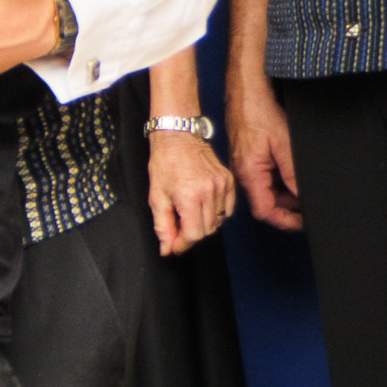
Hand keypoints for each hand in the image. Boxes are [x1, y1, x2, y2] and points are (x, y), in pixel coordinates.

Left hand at [149, 130, 235, 254]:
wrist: (178, 138)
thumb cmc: (165, 163)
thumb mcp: (156, 197)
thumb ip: (163, 225)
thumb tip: (167, 248)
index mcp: (190, 196)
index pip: (194, 234)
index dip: (183, 244)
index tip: (174, 246)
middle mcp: (210, 192)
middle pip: (207, 230)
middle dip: (191, 235)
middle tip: (178, 229)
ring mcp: (222, 186)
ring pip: (218, 221)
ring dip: (203, 224)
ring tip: (188, 214)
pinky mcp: (229, 181)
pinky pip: (227, 209)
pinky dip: (216, 213)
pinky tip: (202, 207)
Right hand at [227, 70, 301, 232]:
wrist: (245, 95)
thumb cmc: (259, 115)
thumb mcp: (285, 146)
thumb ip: (294, 175)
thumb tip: (302, 198)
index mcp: (249, 175)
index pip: (265, 211)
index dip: (286, 221)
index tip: (303, 223)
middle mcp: (244, 175)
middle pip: (266, 205)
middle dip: (289, 209)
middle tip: (310, 205)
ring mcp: (246, 169)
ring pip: (267, 193)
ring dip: (286, 195)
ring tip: (305, 189)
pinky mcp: (249, 161)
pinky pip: (265, 180)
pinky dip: (280, 183)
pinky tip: (293, 175)